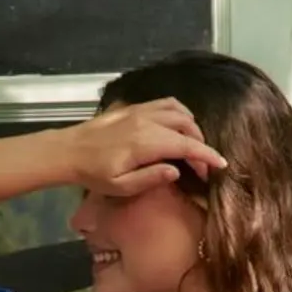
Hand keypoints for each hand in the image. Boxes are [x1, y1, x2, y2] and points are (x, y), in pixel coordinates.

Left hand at [69, 99, 227, 196]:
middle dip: (200, 146)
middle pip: (186, 127)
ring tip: (193, 148)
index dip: (206, 156)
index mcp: (145, 143)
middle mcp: (146, 122)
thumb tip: (176, 171)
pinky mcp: (135, 108)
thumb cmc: (94, 174)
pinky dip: (180, 113)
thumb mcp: (121, 187)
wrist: (70, 150)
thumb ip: (150, 178)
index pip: (185, 146)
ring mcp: (141, 111)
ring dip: (192, 128)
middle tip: (202, 167)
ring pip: (179, 112)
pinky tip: (180, 126)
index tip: (221, 166)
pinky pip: (166, 104)